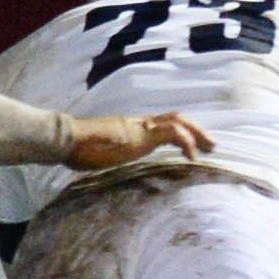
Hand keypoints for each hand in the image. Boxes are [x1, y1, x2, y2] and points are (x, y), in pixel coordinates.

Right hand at [64, 112, 213, 169]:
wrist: (67, 139)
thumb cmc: (77, 149)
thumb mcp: (100, 153)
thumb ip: (110, 154)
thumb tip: (109, 160)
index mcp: (131, 128)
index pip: (160, 125)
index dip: (179, 133)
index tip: (191, 146)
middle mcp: (139, 124)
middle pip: (175, 118)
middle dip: (196, 130)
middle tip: (211, 144)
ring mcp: (141, 127)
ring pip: (178, 122)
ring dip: (197, 134)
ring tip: (210, 148)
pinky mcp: (142, 134)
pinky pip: (173, 133)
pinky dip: (186, 142)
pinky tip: (192, 157)